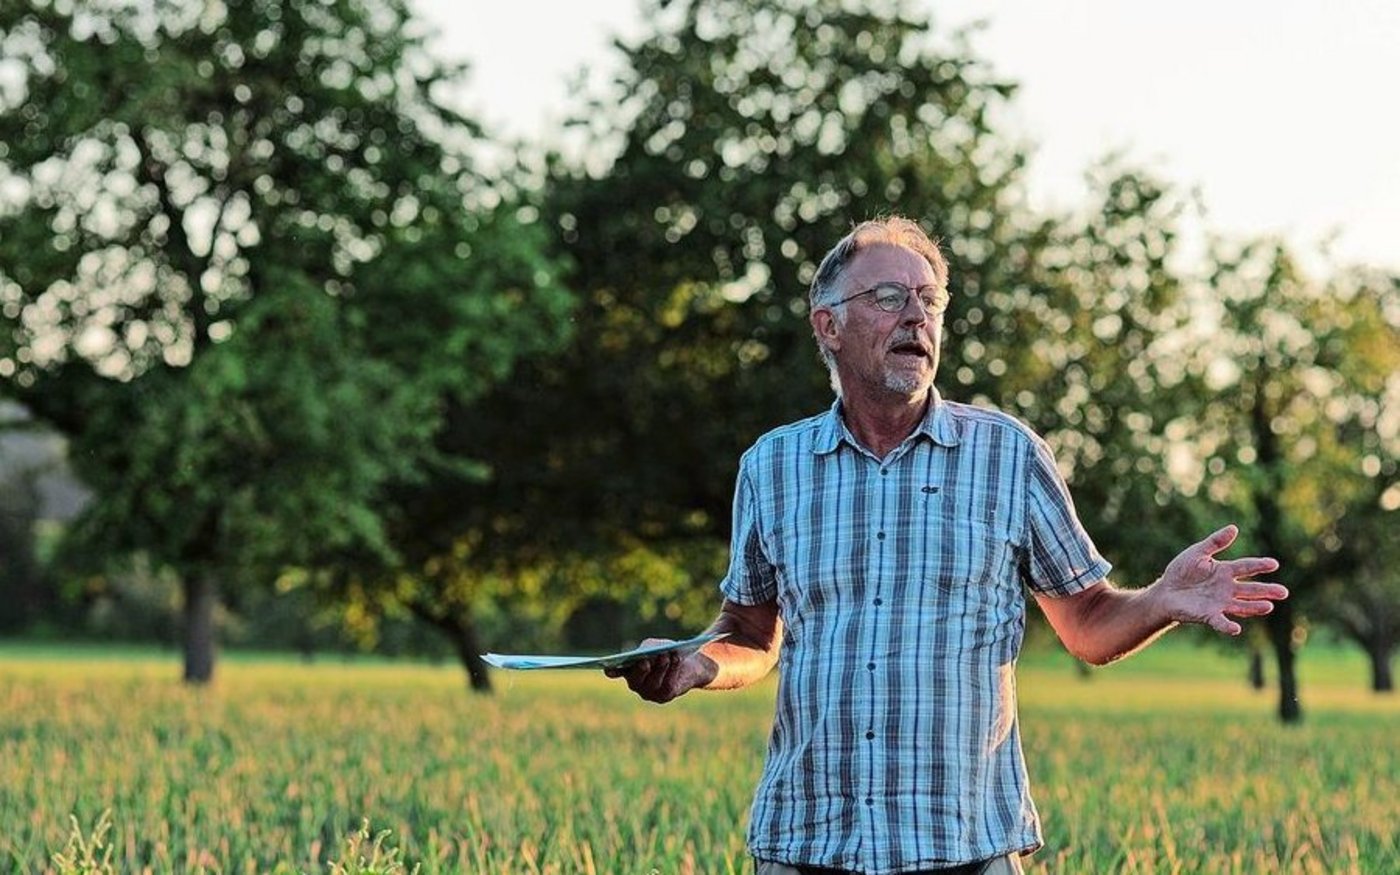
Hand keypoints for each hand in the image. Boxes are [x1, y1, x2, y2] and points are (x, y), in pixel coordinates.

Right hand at [603, 638, 710, 702]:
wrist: (688, 664)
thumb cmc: (665, 652)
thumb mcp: (655, 645)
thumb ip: (649, 647)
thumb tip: (647, 653)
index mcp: (628, 670)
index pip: (616, 672)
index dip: (613, 671)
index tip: (608, 669)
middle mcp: (636, 684)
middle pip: (636, 679)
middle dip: (640, 670)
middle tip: (645, 661)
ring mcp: (650, 693)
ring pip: (653, 681)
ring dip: (660, 666)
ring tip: (664, 655)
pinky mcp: (665, 696)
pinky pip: (667, 683)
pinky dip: (673, 668)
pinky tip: (675, 658)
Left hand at [1154, 524, 1287, 635]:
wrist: (1164, 591)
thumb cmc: (1182, 571)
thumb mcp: (1197, 553)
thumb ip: (1215, 542)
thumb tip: (1234, 528)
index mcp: (1225, 571)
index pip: (1246, 567)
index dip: (1259, 565)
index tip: (1274, 564)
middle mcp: (1227, 589)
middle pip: (1250, 589)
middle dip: (1266, 591)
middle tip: (1283, 592)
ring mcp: (1219, 603)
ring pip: (1242, 606)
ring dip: (1254, 607)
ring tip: (1268, 607)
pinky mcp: (1208, 615)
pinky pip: (1220, 621)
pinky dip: (1227, 625)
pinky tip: (1236, 629)